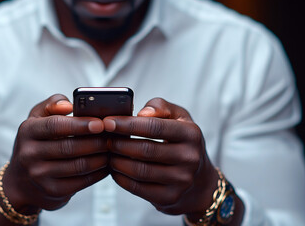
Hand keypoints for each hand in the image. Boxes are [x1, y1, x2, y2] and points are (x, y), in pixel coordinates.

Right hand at [2, 94, 108, 211]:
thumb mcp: (37, 118)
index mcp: (28, 131)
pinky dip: (99, 172)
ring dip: (101, 157)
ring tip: (112, 148)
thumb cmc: (36, 142)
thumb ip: (53, 104)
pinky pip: (82, 181)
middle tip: (112, 136)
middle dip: (96, 141)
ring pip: (79, 165)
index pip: (55, 126)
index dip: (80, 124)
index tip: (100, 123)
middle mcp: (30, 154)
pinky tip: (107, 164)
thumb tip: (69, 105)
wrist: (21, 182)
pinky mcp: (53, 191)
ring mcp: (40, 175)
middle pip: (70, 147)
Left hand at [104, 98, 218, 215]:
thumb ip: (159, 107)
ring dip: (117, 161)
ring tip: (108, 154)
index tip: (107, 122)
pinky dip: (121, 178)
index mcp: (191, 133)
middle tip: (106, 139)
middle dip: (120, 144)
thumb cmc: (181, 140)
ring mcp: (181, 180)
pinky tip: (114, 170)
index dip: (128, 124)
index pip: (154, 127)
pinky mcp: (170, 197)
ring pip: (140, 171)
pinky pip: (138, 188)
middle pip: (145, 150)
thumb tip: (141, 113)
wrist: (198, 179)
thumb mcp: (178, 117)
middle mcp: (190, 158)